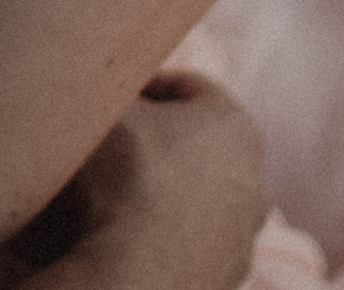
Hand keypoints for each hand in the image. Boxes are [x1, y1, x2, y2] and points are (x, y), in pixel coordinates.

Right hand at [0, 72, 268, 289]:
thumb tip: (91, 74)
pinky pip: (184, 244)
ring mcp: (241, 238)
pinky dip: (158, 237)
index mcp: (234, 125)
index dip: (141, 85)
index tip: (106, 96)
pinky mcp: (224, 280)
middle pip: (192, 145)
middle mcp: (252, 182)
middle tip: (104, 144)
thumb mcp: (102, 108)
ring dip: (158, 194)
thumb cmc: (122, 179)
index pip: (185, 86)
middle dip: (153, 142)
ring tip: (105, 197)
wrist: (135, 276)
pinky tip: (118, 237)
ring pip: (191, 198)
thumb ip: (104, 84)